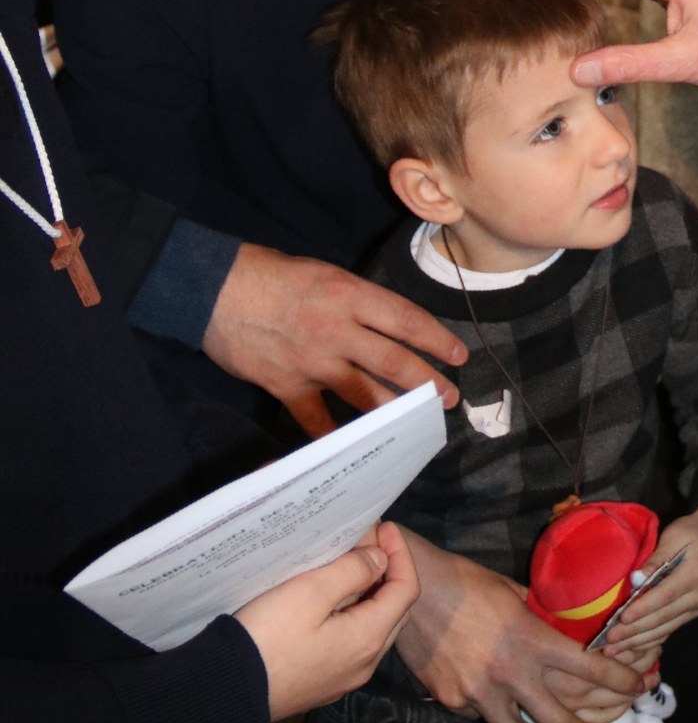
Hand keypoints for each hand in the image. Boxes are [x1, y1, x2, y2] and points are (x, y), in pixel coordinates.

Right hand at [204, 243, 466, 435]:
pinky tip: (351, 449)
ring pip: (365, 393)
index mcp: (350, 295)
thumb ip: (354, 301)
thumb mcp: (324, 273)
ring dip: (395, 410)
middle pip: (394, 362)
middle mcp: (338, 330)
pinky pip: (316, 419)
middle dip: (428, 382)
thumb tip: (384, 326)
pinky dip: (333, 435)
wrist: (213, 289)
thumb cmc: (270, 273)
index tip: (458, 355)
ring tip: (416, 423)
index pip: (406, 320)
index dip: (436, 340)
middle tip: (450, 398)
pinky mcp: (286, 385)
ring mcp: (313, 362)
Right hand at [235, 521, 418, 720]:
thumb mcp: (311, 592)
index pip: (406, 589)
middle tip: (368, 541)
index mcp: (368, 639)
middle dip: (389, 571)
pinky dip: (354, 614)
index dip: (400, 554)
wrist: (228, 692)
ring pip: (375, 628)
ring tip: (350, 564)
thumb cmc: (270, 636)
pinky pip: (353, 643)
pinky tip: (332, 600)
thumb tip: (380, 561)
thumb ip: (352, 571)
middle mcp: (365, 664)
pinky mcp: (323, 683)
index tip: (383, 527)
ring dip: (371, 594)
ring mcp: (344, 678)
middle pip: (395, 610)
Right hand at [392, 531, 643, 722]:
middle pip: (560, 718)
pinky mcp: (454, 702)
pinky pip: (482, 717)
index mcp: (533, 640)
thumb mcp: (513, 592)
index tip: (639, 688)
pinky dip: (494, 716)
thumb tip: (560, 624)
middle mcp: (512, 674)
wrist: (411, 591)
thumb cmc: (466, 581)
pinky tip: (496, 711)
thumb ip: (539, 616)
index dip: (620, 682)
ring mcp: (480, 693)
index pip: (590, 669)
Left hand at [603, 500, 697, 661]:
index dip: (642, 609)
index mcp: (694, 575)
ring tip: (614, 650)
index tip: (620, 620)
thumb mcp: (673, 537)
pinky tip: (631, 649)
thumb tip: (635, 580)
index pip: (664, 596)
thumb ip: (655, 560)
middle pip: (662, 618)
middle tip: (608, 642)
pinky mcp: (690, 614)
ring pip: (663, 629)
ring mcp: (695, 609)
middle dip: (633, 632)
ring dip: (637, 642)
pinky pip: (667, 630)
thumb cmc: (690, 534)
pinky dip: (648, 641)